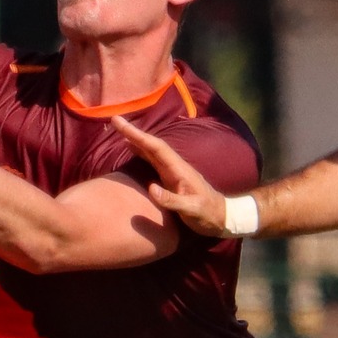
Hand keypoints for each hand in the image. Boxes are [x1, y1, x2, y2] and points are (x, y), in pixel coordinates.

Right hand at [112, 116, 229, 236]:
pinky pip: (152, 161)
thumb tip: (150, 187)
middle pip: (152, 145)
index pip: (156, 148)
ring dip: (136, 140)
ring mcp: (173, 172)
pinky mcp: (170, 178)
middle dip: (134, 133)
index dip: (139, 136)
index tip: (122, 125)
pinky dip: (141, 152)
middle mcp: (175, 166)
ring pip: (152, 151)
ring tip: (120, 130)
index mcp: (179, 170)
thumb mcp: (192, 210)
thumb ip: (172, 200)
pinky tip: (133, 149)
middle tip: (115, 120)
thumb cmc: (208, 214)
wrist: (221, 217)